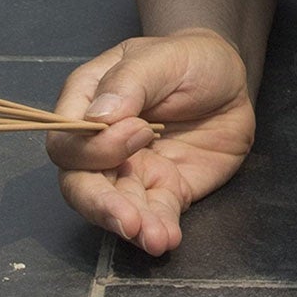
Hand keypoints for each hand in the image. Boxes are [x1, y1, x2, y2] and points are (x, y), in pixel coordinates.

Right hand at [48, 29, 254, 256]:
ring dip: (130, 227)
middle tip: (130, 220)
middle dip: (102, 206)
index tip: (140, 132)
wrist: (229, 79)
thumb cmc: (187, 59)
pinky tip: (167, 239)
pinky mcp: (162, 190)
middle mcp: (100, 145)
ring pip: (114, 208)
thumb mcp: (162, 57)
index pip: (67, 140)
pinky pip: (153, 216)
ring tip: (154, 238)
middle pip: (80, 184)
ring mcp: (130, 171)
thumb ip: (129, 82)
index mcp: (87, 105)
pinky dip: (158, 231)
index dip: (95, 147)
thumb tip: (99, 118)